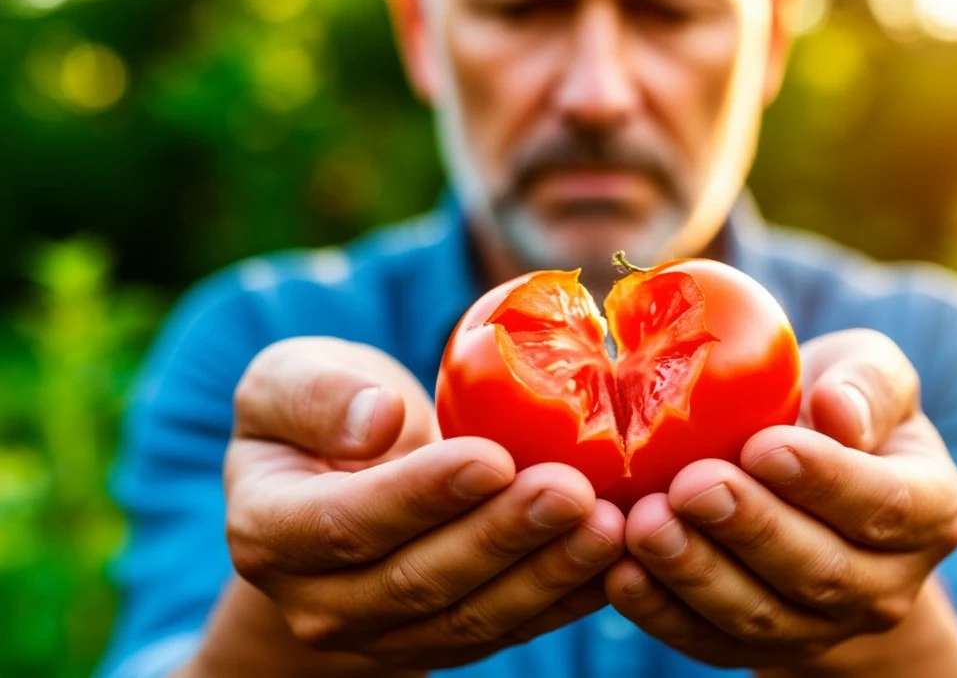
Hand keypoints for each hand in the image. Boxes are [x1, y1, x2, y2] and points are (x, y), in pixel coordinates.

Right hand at [187, 337, 624, 675]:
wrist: (329, 494)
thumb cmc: (316, 421)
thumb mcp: (285, 381)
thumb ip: (314, 393)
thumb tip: (377, 420)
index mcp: (270, 531)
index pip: (346, 523)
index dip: (421, 495)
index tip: (492, 456)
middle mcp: (321, 602)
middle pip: (419, 579)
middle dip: (502, 536)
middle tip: (571, 491)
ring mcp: (386, 634)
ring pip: (474, 615)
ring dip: (547, 573)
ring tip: (609, 525)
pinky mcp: (446, 641)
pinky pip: (512, 627)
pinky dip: (568, 596)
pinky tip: (619, 554)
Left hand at [607, 330, 956, 675]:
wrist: (808, 487)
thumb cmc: (833, 410)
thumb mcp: (868, 373)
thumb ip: (868, 383)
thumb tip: (838, 411)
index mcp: (929, 510)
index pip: (885, 504)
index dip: (824, 480)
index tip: (763, 445)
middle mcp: (885, 585)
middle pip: (820, 570)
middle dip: (750, 529)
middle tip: (692, 485)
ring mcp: (820, 628)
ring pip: (760, 616)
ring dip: (697, 574)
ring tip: (644, 524)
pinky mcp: (754, 646)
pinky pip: (706, 640)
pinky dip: (660, 612)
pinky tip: (620, 573)